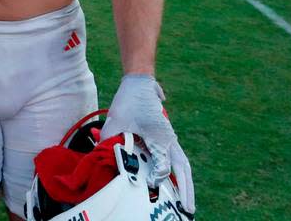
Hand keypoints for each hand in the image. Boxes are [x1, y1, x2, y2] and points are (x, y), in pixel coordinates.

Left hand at [100, 74, 194, 214]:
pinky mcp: (166, 137)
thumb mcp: (117, 119)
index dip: (157, 178)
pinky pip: (176, 158)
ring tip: (187, 203)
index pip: (163, 166)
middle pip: (183, 168)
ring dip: (186, 183)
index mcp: (160, 136)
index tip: (152, 187)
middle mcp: (169, 139)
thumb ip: (110, 138)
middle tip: (189, 210)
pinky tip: (176, 185)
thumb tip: (102, 154)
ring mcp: (169, 138)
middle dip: (187, 190)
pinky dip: (179, 173)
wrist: (140, 82)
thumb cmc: (129, 100)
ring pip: (182, 164)